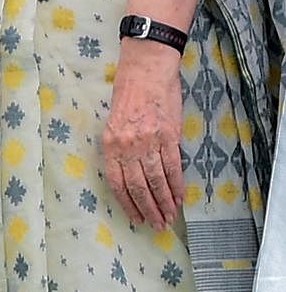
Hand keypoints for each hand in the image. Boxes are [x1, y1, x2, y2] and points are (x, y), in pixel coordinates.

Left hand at [102, 41, 183, 228]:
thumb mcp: (115, 120)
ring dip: (164, 202)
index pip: (117, 182)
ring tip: (170, 216)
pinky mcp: (169, 136)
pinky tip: (180, 197)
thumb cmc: (129, 90)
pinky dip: (177, 185)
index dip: (128, 203)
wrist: (147, 67)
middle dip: (148, 209)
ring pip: (157, 181)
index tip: (136, 218)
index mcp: (110, 141)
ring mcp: (149, 141)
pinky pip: (173, 167)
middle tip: (157, 225)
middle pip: (138, 186)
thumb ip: (121, 146)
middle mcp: (127, 144)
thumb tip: (131, 172)